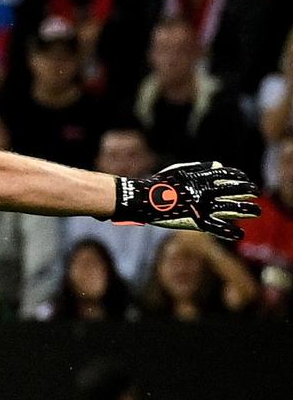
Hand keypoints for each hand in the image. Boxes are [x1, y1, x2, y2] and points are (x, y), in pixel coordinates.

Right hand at [114, 161, 260, 242]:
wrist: (143, 199)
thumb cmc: (158, 184)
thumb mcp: (178, 170)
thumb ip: (199, 167)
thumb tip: (218, 164)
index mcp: (201, 177)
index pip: (227, 174)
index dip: (238, 176)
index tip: (245, 179)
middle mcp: (205, 191)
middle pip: (233, 190)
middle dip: (247, 191)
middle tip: (256, 193)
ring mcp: (201, 206)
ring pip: (230, 207)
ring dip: (246, 209)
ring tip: (257, 211)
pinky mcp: (195, 220)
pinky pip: (216, 226)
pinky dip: (229, 231)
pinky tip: (240, 234)